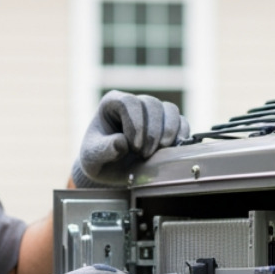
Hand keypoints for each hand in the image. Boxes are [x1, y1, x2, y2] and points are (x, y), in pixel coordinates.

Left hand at [71, 90, 189, 187]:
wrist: (110, 170)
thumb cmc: (98, 159)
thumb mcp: (93, 157)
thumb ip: (104, 150)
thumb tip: (121, 143)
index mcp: (112, 104)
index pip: (129, 102)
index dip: (135, 123)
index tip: (133, 146)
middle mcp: (134, 104)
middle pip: (152, 104)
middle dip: (151, 132)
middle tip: (143, 155)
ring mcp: (152, 113)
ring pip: (169, 110)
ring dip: (167, 132)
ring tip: (157, 152)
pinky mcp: (167, 125)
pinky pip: (181, 122)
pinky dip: (181, 135)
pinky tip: (171, 150)